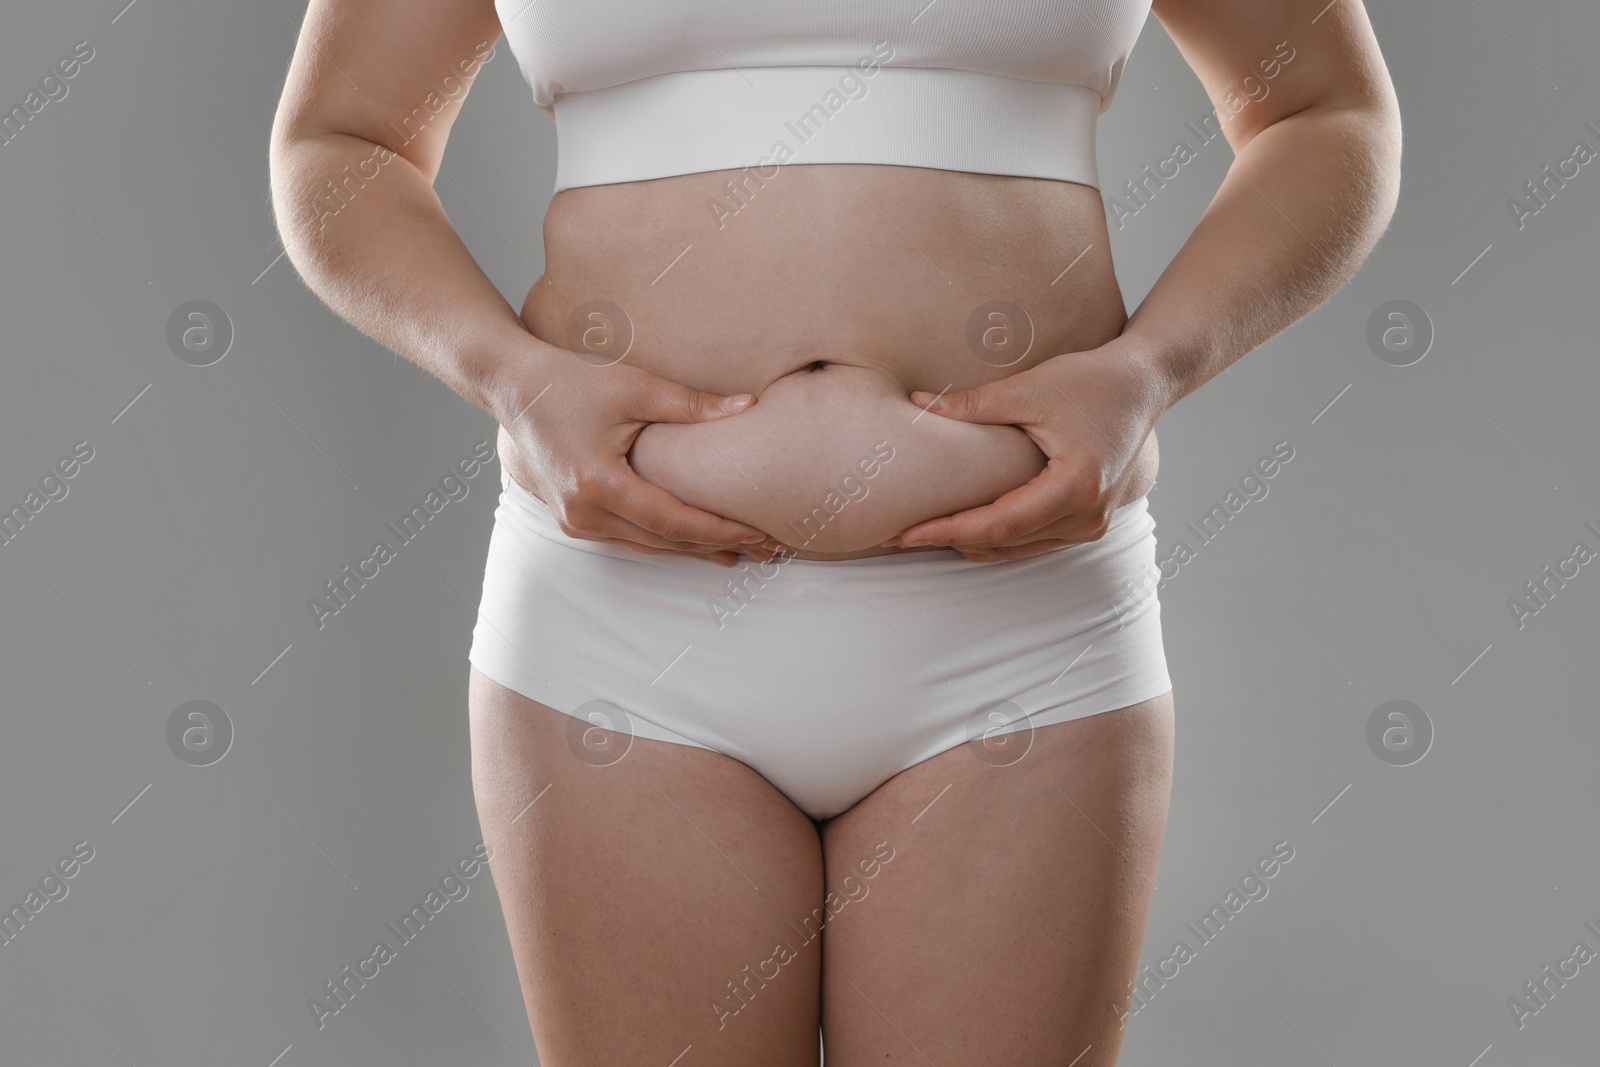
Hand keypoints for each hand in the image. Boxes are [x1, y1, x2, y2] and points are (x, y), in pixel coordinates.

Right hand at [496, 349, 785, 566]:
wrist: (510, 387)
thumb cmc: (569, 381)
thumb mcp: (633, 386)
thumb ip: (692, 403)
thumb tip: (749, 405)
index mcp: (598, 485)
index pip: (675, 521)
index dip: (721, 530)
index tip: (760, 532)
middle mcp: (584, 514)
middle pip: (665, 542)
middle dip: (718, 546)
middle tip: (766, 548)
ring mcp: (574, 522)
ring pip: (647, 547)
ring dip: (693, 550)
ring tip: (741, 552)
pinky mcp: (572, 519)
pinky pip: (628, 539)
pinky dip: (664, 541)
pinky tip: (693, 542)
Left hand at [880, 338, 1170, 561]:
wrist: (1144, 384)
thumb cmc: (1091, 380)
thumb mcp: (1029, 388)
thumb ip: (972, 404)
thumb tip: (914, 403)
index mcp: (1076, 487)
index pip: (999, 523)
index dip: (947, 530)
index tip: (904, 533)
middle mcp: (1088, 517)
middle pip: (1005, 543)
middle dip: (949, 541)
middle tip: (897, 537)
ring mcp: (1092, 525)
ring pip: (1018, 548)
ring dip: (971, 544)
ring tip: (921, 535)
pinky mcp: (1089, 522)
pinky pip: (1034, 541)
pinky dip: (997, 538)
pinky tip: (961, 528)